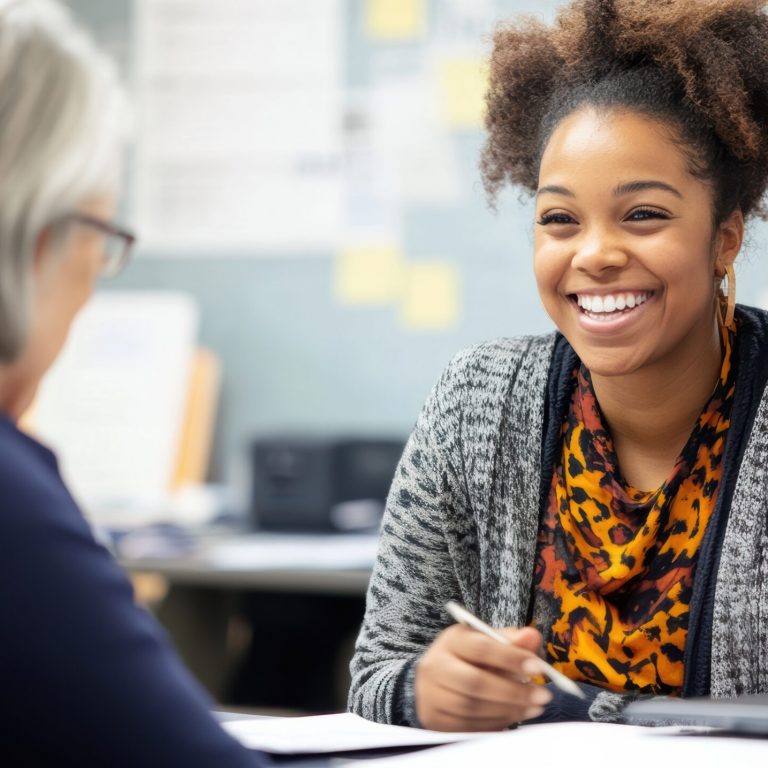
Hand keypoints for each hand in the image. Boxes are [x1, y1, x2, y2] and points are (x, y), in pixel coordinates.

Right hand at [414, 624, 552, 730]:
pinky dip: (496, 723)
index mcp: (451, 640)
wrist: (435, 681)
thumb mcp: (486, 641)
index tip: (538, 667)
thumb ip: (511, 640)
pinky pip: (469, 726)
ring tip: (534, 707)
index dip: (510, 658)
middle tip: (543, 695)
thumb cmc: (468, 658)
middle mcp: (436, 665)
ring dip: (508, 710)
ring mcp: (432, 695)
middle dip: (513, 692)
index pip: (481, 649)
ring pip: (472, 708)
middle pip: (475, 683)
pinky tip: (514, 716)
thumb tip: (532, 636)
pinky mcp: (436, 720)